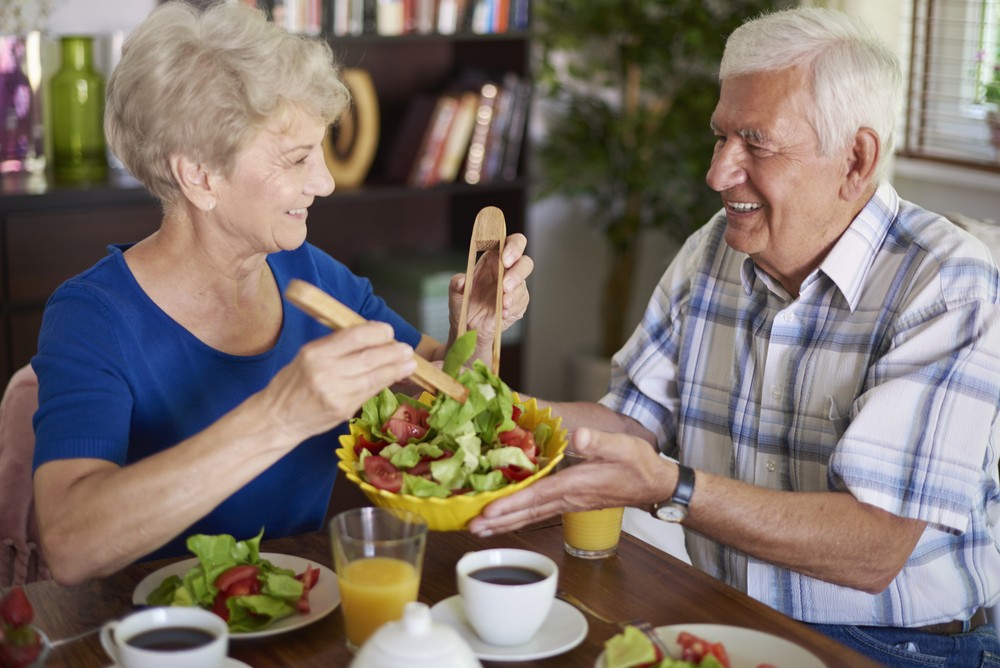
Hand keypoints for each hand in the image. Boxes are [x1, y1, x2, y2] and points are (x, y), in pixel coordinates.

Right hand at [260, 321, 417, 440]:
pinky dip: (385, 383)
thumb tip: (372, 337)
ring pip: (374, 377)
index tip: (388, 331)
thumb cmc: (294, 382)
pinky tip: (396, 378)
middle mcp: (325, 371)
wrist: (278, 417)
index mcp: (315, 352)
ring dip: (396, 369)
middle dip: (393, 352)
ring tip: (410, 363)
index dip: (377, 332)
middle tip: (407, 349)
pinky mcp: (343, 410)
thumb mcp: (308, 355)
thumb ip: (337, 346)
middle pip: (369, 357)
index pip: (354, 336)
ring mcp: (336, 393)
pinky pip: (370, 392)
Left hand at [448, 232, 532, 350]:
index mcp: (494, 259)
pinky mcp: (519, 303)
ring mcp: (515, 287)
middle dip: (517, 272)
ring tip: (502, 303)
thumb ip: (457, 284)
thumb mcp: (455, 292)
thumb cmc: (464, 303)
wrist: (469, 326)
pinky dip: (513, 307)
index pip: (510, 243)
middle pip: (525, 262)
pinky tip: (503, 312)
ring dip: (514, 294)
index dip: (513, 247)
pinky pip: (522, 302)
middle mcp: (507, 270)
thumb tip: (462, 281)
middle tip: (504, 285)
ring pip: (524, 284)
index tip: (505, 259)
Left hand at [468, 427, 670, 535]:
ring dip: (504, 523)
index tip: (488, 510)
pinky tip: (504, 520)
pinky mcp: (569, 503)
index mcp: (576, 484)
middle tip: (470, 527)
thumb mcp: (623, 446)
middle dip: (499, 520)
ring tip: (478, 530)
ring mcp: (568, 503)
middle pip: (527, 512)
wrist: (653, 486)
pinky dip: (518, 518)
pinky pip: (538, 513)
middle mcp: (568, 498)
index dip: (512, 503)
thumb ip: (600, 441)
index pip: (538, 495)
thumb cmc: (638, 464)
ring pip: (530, 516)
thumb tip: (579, 436)